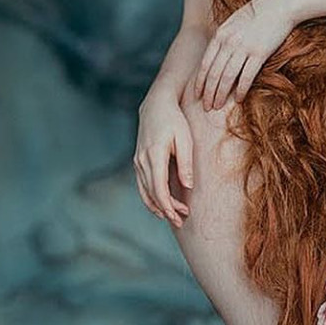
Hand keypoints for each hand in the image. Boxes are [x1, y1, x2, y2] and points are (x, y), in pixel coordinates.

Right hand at [134, 92, 192, 227]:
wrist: (156, 104)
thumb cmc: (174, 120)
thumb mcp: (185, 139)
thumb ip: (186, 163)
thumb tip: (188, 187)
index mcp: (154, 155)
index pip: (159, 189)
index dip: (168, 206)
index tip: (180, 215)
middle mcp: (142, 160)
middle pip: (152, 193)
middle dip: (166, 210)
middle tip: (182, 220)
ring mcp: (138, 161)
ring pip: (144, 191)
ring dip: (157, 206)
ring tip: (173, 216)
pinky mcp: (138, 160)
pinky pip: (142, 184)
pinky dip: (150, 197)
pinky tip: (160, 204)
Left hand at [194, 0, 294, 109]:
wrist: (280, 4)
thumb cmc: (259, 12)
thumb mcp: (234, 21)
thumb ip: (224, 37)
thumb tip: (217, 53)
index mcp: (220, 34)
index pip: (205, 63)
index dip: (200, 81)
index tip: (197, 94)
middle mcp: (229, 42)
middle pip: (214, 73)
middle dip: (208, 92)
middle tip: (206, 107)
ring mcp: (244, 48)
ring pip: (227, 78)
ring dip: (221, 94)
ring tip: (217, 107)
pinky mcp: (259, 53)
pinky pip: (246, 76)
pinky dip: (241, 90)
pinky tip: (239, 99)